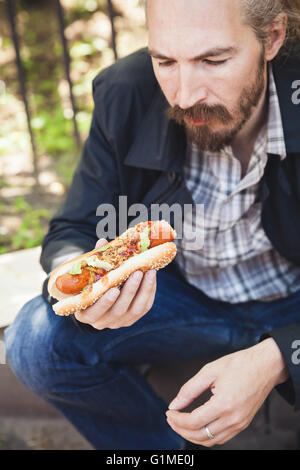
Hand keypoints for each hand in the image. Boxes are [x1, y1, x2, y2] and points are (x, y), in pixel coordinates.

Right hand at [74, 238, 156, 329]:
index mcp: (86, 314)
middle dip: (129, 291)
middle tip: (136, 272)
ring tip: (148, 271)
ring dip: (143, 290)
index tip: (113, 289)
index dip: (104, 303)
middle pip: (118, 311)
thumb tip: (103, 242)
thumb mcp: (89, 273)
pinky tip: (151, 276)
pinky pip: (144, 307)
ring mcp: (119, 322)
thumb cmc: (90, 283)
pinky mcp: (133, 318)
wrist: (99, 296)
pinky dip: (149, 291)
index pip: (94, 313)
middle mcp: (102, 323)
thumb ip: (95, 260)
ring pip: (134, 310)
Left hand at [166, 338, 288, 446]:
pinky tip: (198, 425)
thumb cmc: (240, 364)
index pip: (194, 422)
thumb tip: (174, 404)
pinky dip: (206, 436)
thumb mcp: (210, 371)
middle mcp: (233, 418)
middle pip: (200, 435)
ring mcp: (240, 424)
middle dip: (181, 429)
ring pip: (210, 441)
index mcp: (224, 404)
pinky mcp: (243, 424)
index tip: (169, 412)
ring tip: (181, 423)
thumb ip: (189, 389)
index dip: (177, 419)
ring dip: (192, 435)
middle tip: (171, 418)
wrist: (266, 366)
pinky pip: (221, 438)